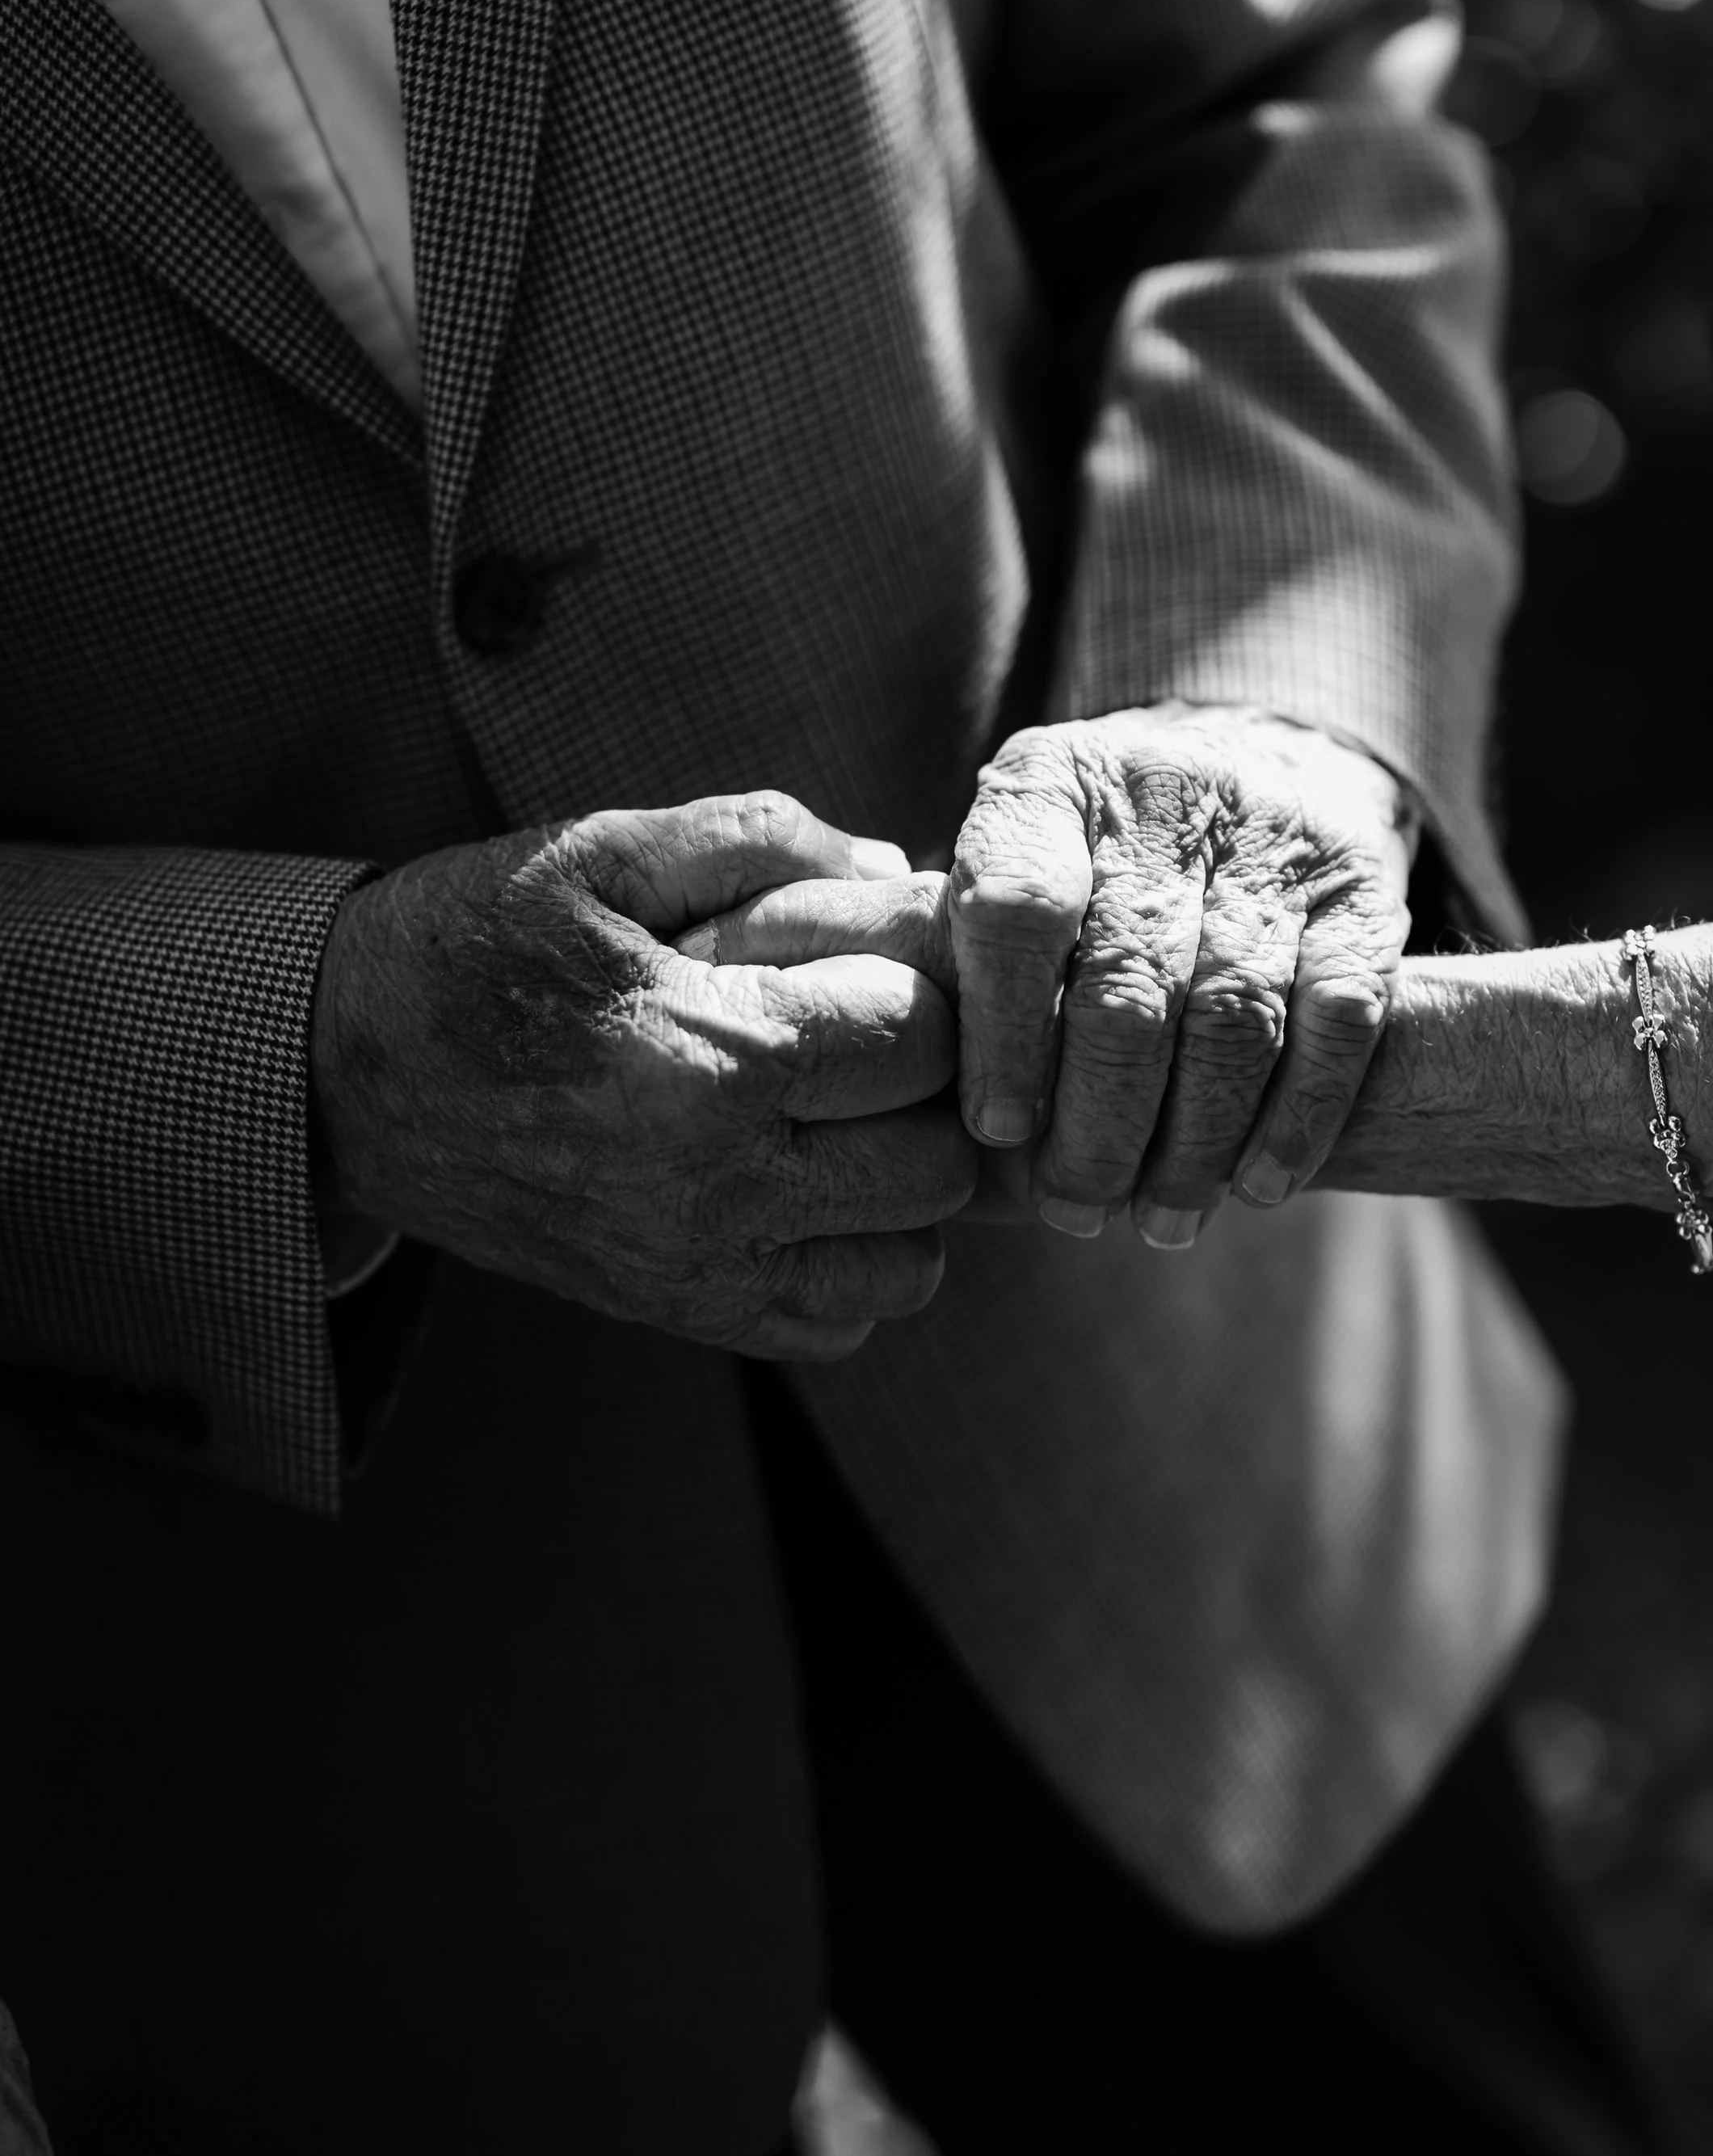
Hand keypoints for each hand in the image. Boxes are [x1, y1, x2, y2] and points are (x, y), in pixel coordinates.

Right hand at [310, 794, 975, 1358]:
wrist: (335, 1074)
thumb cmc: (471, 942)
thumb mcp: (597, 850)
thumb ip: (758, 835)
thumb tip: (894, 862)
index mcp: (704, 1053)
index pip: (921, 1035)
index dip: (921, 981)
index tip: (876, 957)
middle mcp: (713, 1182)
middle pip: (935, 1155)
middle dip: (928, 1087)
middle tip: (875, 1035)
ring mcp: (696, 1264)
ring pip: (912, 1255)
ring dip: (906, 1182)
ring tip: (849, 1113)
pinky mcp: (676, 1312)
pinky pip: (843, 1321)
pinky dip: (855, 1260)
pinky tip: (808, 1182)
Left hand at [947, 707, 1413, 1244]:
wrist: (1259, 757)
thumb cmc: (1089, 858)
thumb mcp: (1005, 860)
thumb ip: (954, 952)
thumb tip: (902, 1095)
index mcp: (1050, 785)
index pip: (1017, 911)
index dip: (1005, 1034)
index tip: (998, 1132)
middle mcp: (1165, 794)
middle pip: (1129, 986)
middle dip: (1099, 1124)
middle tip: (1075, 1210)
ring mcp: (1276, 839)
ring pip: (1234, 1015)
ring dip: (1194, 1142)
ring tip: (1161, 1220)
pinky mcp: (1366, 889)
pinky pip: (1340, 1018)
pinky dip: (1297, 1117)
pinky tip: (1258, 1185)